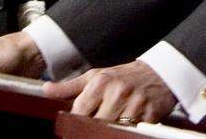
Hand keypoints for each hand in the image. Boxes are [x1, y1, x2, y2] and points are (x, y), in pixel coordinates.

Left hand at [43, 59, 176, 122]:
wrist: (159, 73)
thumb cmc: (123, 76)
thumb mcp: (95, 76)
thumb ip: (69, 87)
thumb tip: (46, 90)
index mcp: (100, 82)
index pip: (79, 112)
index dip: (75, 124)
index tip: (75, 128)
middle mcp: (117, 91)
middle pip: (95, 124)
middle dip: (92, 130)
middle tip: (93, 129)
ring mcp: (135, 104)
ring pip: (113, 130)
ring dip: (110, 131)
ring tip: (109, 126)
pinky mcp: (150, 115)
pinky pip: (133, 132)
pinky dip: (128, 132)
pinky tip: (126, 127)